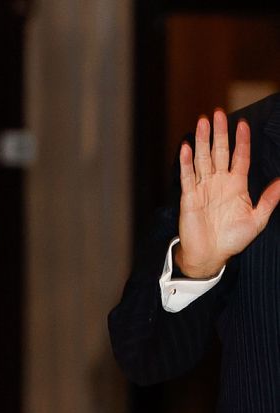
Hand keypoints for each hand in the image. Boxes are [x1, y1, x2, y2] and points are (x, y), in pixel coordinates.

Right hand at [175, 110, 279, 278]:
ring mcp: (203, 188)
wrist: (210, 257)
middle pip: (219, 152)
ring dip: (202, 141)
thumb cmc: (232, 240)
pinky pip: (187, 177)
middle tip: (218, 113)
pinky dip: (186, 162)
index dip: (242, 141)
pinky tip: (186, 147)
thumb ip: (269, 199)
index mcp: (236, 185)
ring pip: (202, 159)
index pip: (240, 157)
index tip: (244, 124)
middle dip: (219, 132)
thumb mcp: (257, 220)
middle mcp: (219, 182)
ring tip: (203, 122)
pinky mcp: (189, 198)